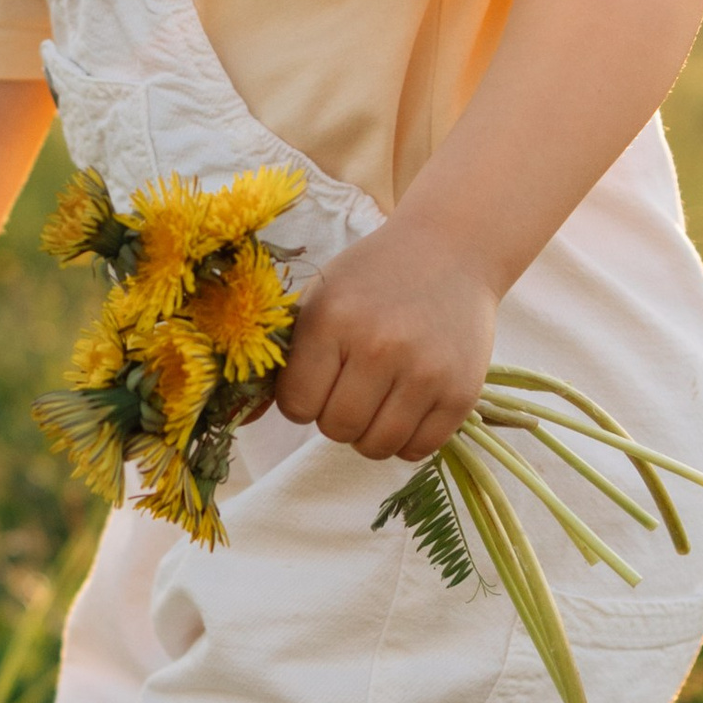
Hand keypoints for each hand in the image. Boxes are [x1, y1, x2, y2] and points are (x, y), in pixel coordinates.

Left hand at [272, 223, 498, 461]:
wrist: (451, 251)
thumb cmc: (372, 280)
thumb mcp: (319, 301)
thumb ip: (282, 357)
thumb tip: (241, 419)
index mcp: (333, 321)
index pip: (297, 406)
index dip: (303, 399)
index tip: (321, 379)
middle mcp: (380, 347)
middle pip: (336, 429)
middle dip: (336, 416)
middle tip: (353, 386)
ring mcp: (425, 372)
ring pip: (376, 446)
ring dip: (369, 433)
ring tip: (378, 398)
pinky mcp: (461, 392)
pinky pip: (417, 450)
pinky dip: (405, 440)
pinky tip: (406, 406)